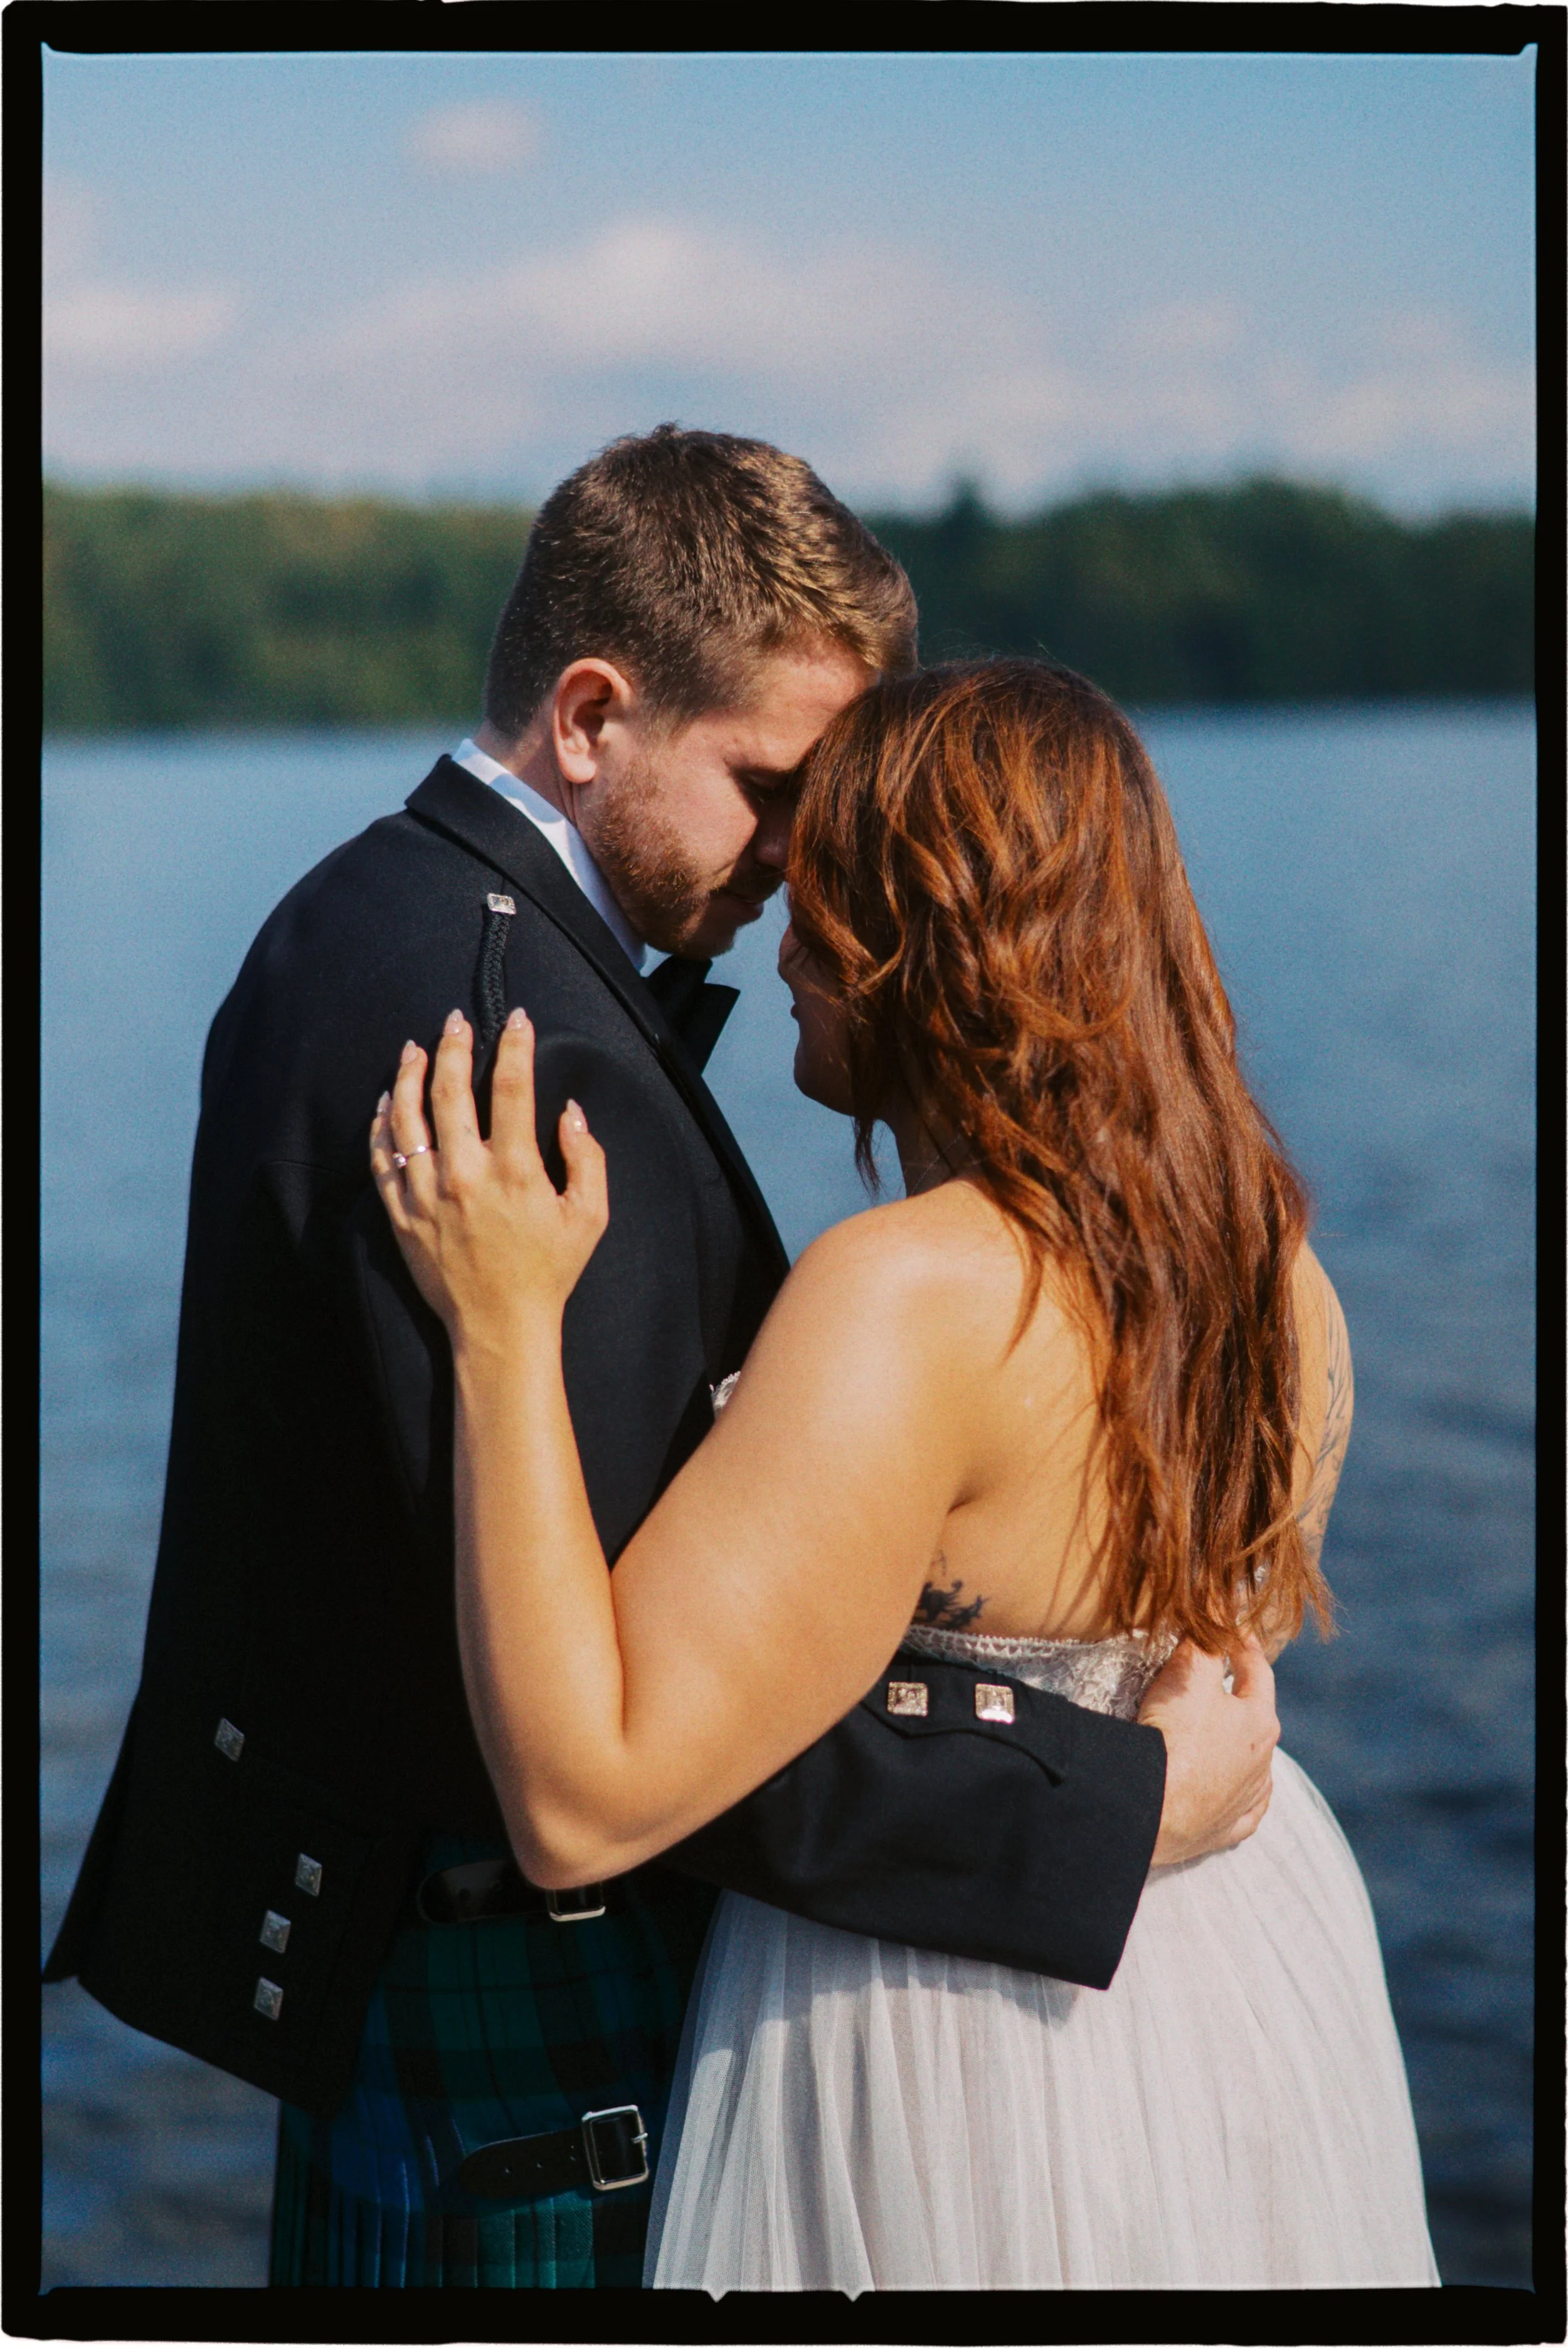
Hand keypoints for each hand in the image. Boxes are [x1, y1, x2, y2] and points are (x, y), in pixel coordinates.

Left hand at [370, 1007, 607, 1347]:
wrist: (500, 1326)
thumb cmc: (549, 1271)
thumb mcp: (590, 1216)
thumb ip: (587, 1158)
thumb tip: (568, 1111)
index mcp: (515, 1170)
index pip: (512, 1087)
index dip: (514, 1045)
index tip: (516, 1019)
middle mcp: (465, 1174)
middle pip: (450, 1091)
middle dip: (453, 1045)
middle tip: (455, 1019)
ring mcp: (427, 1193)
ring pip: (407, 1117)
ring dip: (409, 1075)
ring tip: (414, 1047)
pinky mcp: (401, 1214)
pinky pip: (382, 1158)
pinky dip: (381, 1124)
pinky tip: (386, 1100)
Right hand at [1138, 1634, 1279, 1866]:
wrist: (1151, 1808)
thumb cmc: (1174, 1737)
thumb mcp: (1188, 1675)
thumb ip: (1206, 1639)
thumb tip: (1219, 1604)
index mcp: (1260, 1721)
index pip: (1257, 1671)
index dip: (1244, 1645)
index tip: (1233, 1628)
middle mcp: (1262, 1763)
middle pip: (1256, 1719)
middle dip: (1240, 1697)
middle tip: (1221, 1679)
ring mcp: (1245, 1800)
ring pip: (1254, 1768)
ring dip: (1241, 1749)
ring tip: (1223, 1736)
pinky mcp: (1224, 1830)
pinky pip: (1242, 1810)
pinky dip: (1238, 1797)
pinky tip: (1234, 1794)